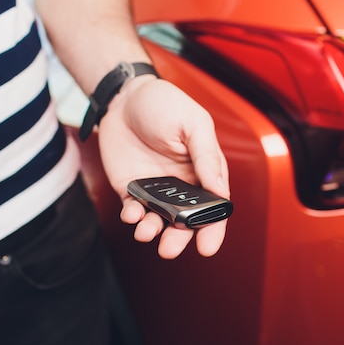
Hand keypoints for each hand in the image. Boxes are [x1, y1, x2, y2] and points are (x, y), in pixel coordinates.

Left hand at [96, 75, 229, 258]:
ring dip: (153, 231)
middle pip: (185, 221)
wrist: (123, 95)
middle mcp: (182, 184)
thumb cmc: (164, 103)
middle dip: (178, 238)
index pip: (213, 206)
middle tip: (169, 249)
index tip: (208, 247)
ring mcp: (156, 188)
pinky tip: (131, 213)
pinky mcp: (131, 188)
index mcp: (204, 170)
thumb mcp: (194, 123)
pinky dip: (132, 217)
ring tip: (146, 232)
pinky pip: (133, 210)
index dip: (213, 228)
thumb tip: (220, 191)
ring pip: (158, 221)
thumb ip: (207, 156)